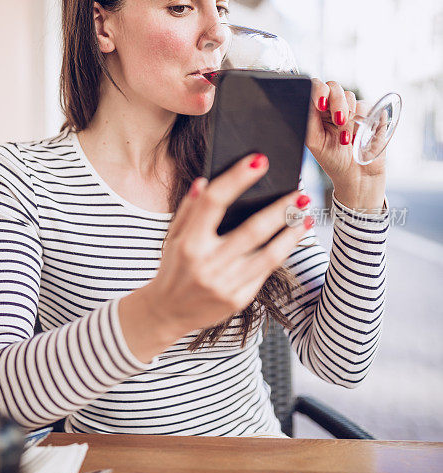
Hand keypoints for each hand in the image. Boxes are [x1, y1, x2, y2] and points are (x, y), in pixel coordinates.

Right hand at [128, 154, 310, 356]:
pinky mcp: (237, 299)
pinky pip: (265, 272)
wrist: (167, 312)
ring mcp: (224, 284)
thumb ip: (189, 209)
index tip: (259, 160)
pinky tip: (293, 237)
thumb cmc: (173, 266)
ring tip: (306, 215)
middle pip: (252, 230)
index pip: (214, 202)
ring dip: (291, 232)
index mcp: (188, 242)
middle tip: (300, 192)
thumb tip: (205, 181)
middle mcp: (207, 264)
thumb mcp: (172, 236)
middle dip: (280, 209)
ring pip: (268, 254)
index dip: (237, 178)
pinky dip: (283, 252)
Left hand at [305, 79, 385, 209]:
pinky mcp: (371, 114)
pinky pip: (367, 105)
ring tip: (346, 137)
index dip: (318, 90)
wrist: (356, 177)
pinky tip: (357, 136)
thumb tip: (306, 100)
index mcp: (317, 111)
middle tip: (339, 120)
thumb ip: (308, 119)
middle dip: (336, 102)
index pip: (316, 88)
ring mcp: (353, 109)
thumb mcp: (314, 141)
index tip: (321, 103)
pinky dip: (363, 119)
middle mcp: (334, 106)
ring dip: (348, 115)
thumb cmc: (333, 160)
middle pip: (333, 86)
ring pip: (349, 96)